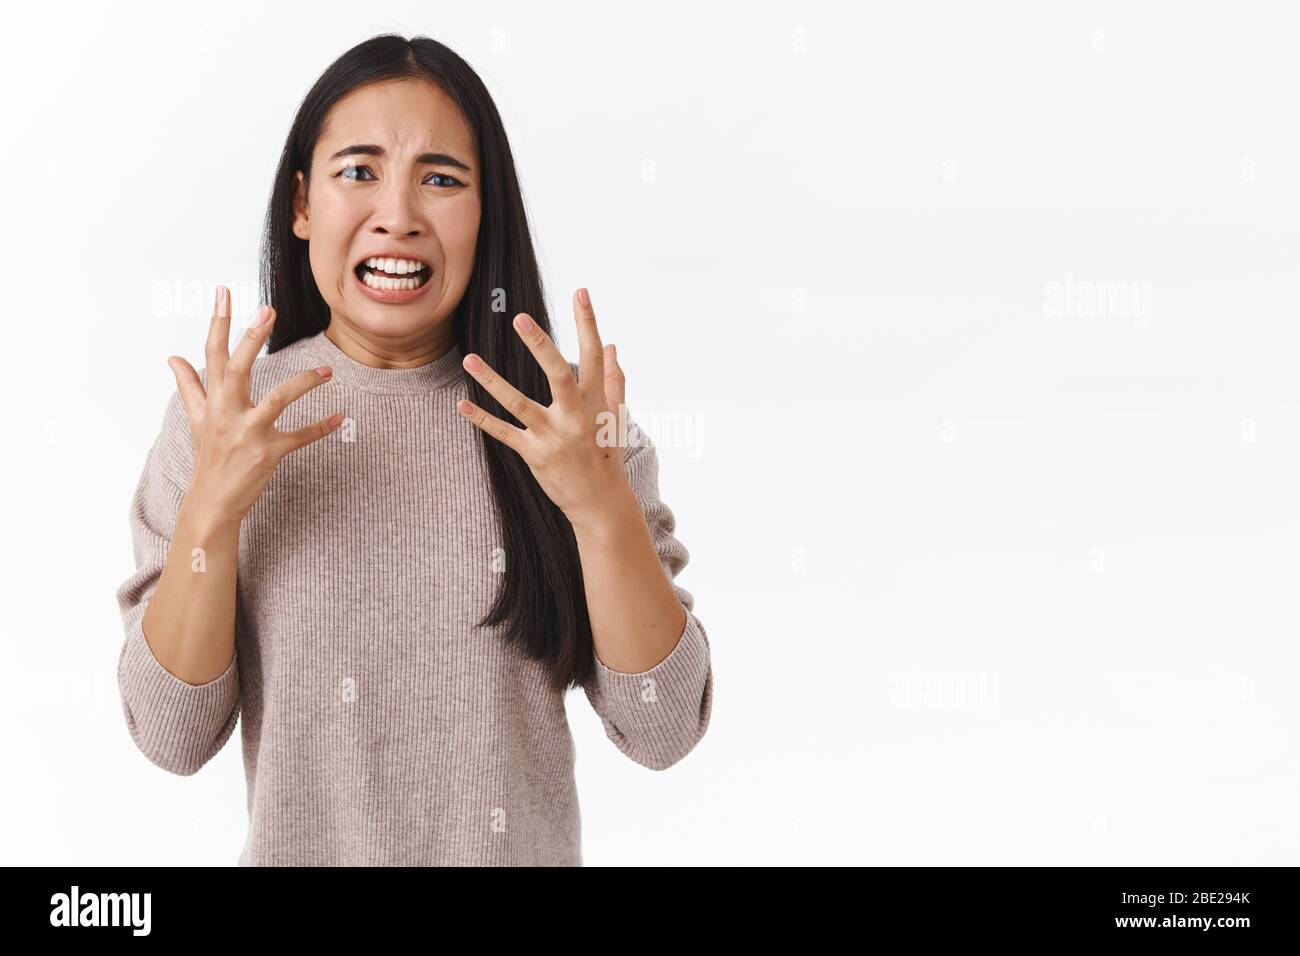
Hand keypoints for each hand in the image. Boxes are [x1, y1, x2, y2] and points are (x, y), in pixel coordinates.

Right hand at [166, 286, 342, 526]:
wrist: (211, 502)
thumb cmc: (208, 457)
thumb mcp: (196, 420)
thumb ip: (189, 387)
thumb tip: (172, 357)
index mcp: (213, 401)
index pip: (212, 354)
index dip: (218, 322)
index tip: (223, 291)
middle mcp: (227, 413)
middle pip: (238, 368)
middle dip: (252, 338)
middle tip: (268, 309)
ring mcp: (248, 434)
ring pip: (277, 399)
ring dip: (304, 381)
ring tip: (327, 370)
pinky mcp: (267, 454)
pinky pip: (299, 437)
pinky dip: (321, 427)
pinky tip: (339, 417)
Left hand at [456, 287, 633, 528]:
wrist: (601, 502)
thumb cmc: (607, 453)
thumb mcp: (616, 416)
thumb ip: (614, 379)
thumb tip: (611, 345)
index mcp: (596, 401)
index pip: (593, 355)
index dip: (587, 322)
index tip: (580, 292)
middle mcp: (575, 417)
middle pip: (558, 375)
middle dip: (540, 346)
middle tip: (520, 319)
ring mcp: (553, 437)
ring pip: (520, 404)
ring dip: (493, 381)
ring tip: (469, 358)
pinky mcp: (535, 455)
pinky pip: (504, 433)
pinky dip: (483, 419)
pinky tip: (462, 404)